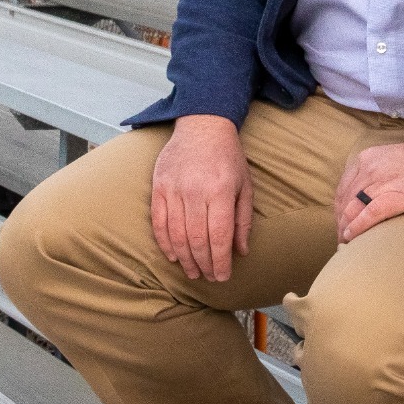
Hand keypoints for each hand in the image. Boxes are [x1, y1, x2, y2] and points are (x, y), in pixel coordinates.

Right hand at [151, 116, 251, 281]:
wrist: (202, 125)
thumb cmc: (228, 158)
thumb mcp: (245, 185)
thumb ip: (243, 220)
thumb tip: (242, 251)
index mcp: (221, 191)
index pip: (219, 236)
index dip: (220, 261)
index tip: (222, 276)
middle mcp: (196, 191)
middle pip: (197, 239)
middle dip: (203, 264)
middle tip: (208, 277)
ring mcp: (174, 189)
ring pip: (177, 234)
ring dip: (185, 258)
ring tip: (193, 272)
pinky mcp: (159, 186)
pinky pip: (159, 222)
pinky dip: (165, 243)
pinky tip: (173, 256)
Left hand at [333, 140, 403, 243]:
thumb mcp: (394, 161)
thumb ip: (377, 176)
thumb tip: (364, 201)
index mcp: (367, 159)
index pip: (342, 191)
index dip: (339, 213)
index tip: (342, 228)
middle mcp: (370, 169)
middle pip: (344, 203)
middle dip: (340, 225)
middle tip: (342, 243)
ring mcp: (384, 182)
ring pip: (352, 210)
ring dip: (346, 231)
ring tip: (348, 247)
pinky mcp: (399, 196)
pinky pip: (370, 214)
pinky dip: (358, 228)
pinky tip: (353, 239)